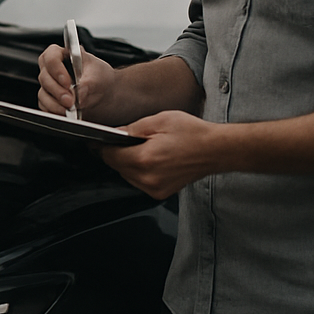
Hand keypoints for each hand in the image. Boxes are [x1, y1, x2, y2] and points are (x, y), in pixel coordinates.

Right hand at [37, 44, 115, 119]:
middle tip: (70, 100)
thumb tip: (78, 94)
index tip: (67, 83)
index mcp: (63, 55)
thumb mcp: (98, 76)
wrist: (104, 93)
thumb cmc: (100, 77)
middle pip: (45, 77)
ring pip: (43, 93)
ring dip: (55, 103)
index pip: (51, 57)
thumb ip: (87, 84)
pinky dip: (54, 111)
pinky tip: (65, 113)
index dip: (56, 70)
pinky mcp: (49, 99)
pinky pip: (45, 106)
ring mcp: (49, 85)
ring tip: (70, 109)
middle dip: (57, 91)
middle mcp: (52, 69)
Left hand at [101, 110, 222, 199]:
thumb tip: (114, 133)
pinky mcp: (161, 192)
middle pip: (117, 167)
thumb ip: (132, 129)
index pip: (110, 156)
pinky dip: (139, 171)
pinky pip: (140, 182)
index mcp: (144, 159)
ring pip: (127, 176)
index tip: (97, 141)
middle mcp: (148, 178)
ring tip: (141, 149)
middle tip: (123, 141)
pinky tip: (150, 159)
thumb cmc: (192, 133)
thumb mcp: (159, 120)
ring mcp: (155, 188)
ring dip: (128, 163)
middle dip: (116, 153)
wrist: (216, 150)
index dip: (102, 146)